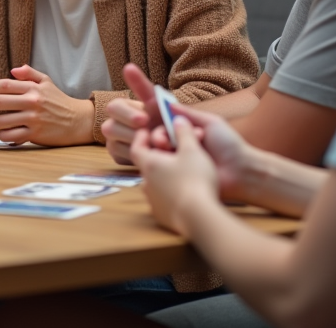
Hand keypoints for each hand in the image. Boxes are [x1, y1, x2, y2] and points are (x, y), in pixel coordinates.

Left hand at [0, 65, 92, 145]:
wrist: (78, 120)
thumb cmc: (60, 100)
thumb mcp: (47, 82)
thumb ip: (30, 74)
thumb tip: (13, 70)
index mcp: (34, 89)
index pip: (7, 85)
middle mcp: (32, 102)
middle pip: (1, 101)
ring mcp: (33, 119)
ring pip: (3, 120)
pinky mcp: (35, 134)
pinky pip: (12, 135)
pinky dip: (3, 134)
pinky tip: (2, 132)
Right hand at [100, 63, 178, 162]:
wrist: (191, 148)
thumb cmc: (177, 124)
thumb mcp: (164, 103)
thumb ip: (145, 88)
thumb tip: (127, 66)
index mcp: (130, 108)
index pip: (116, 106)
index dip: (128, 113)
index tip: (144, 119)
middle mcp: (121, 123)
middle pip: (108, 125)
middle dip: (128, 129)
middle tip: (147, 132)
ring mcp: (118, 140)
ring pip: (111, 140)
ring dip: (133, 143)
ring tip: (155, 146)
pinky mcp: (120, 156)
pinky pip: (117, 155)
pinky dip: (133, 156)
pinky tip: (149, 156)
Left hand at [131, 118, 219, 235]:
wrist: (199, 217)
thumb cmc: (195, 180)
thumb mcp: (192, 150)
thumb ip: (184, 132)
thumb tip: (178, 119)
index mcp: (149, 164)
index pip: (137, 147)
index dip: (142, 137)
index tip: (148, 131)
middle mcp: (146, 183)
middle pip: (146, 165)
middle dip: (157, 157)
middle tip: (169, 151)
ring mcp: (153, 201)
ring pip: (155, 184)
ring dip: (163, 176)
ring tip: (179, 172)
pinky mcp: (162, 216)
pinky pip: (163, 201)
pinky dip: (170, 194)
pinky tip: (184, 193)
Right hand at [162, 103, 251, 202]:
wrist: (240, 170)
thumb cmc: (229, 144)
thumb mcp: (210, 122)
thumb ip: (190, 113)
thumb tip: (169, 103)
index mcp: (189, 133)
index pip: (167, 126)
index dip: (160, 125)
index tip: (155, 124)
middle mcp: (183, 146)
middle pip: (160, 139)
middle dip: (159, 136)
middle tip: (164, 141)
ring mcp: (181, 162)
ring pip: (160, 153)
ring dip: (162, 148)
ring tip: (169, 149)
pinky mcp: (182, 176)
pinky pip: (166, 168)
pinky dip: (165, 162)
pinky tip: (170, 161)